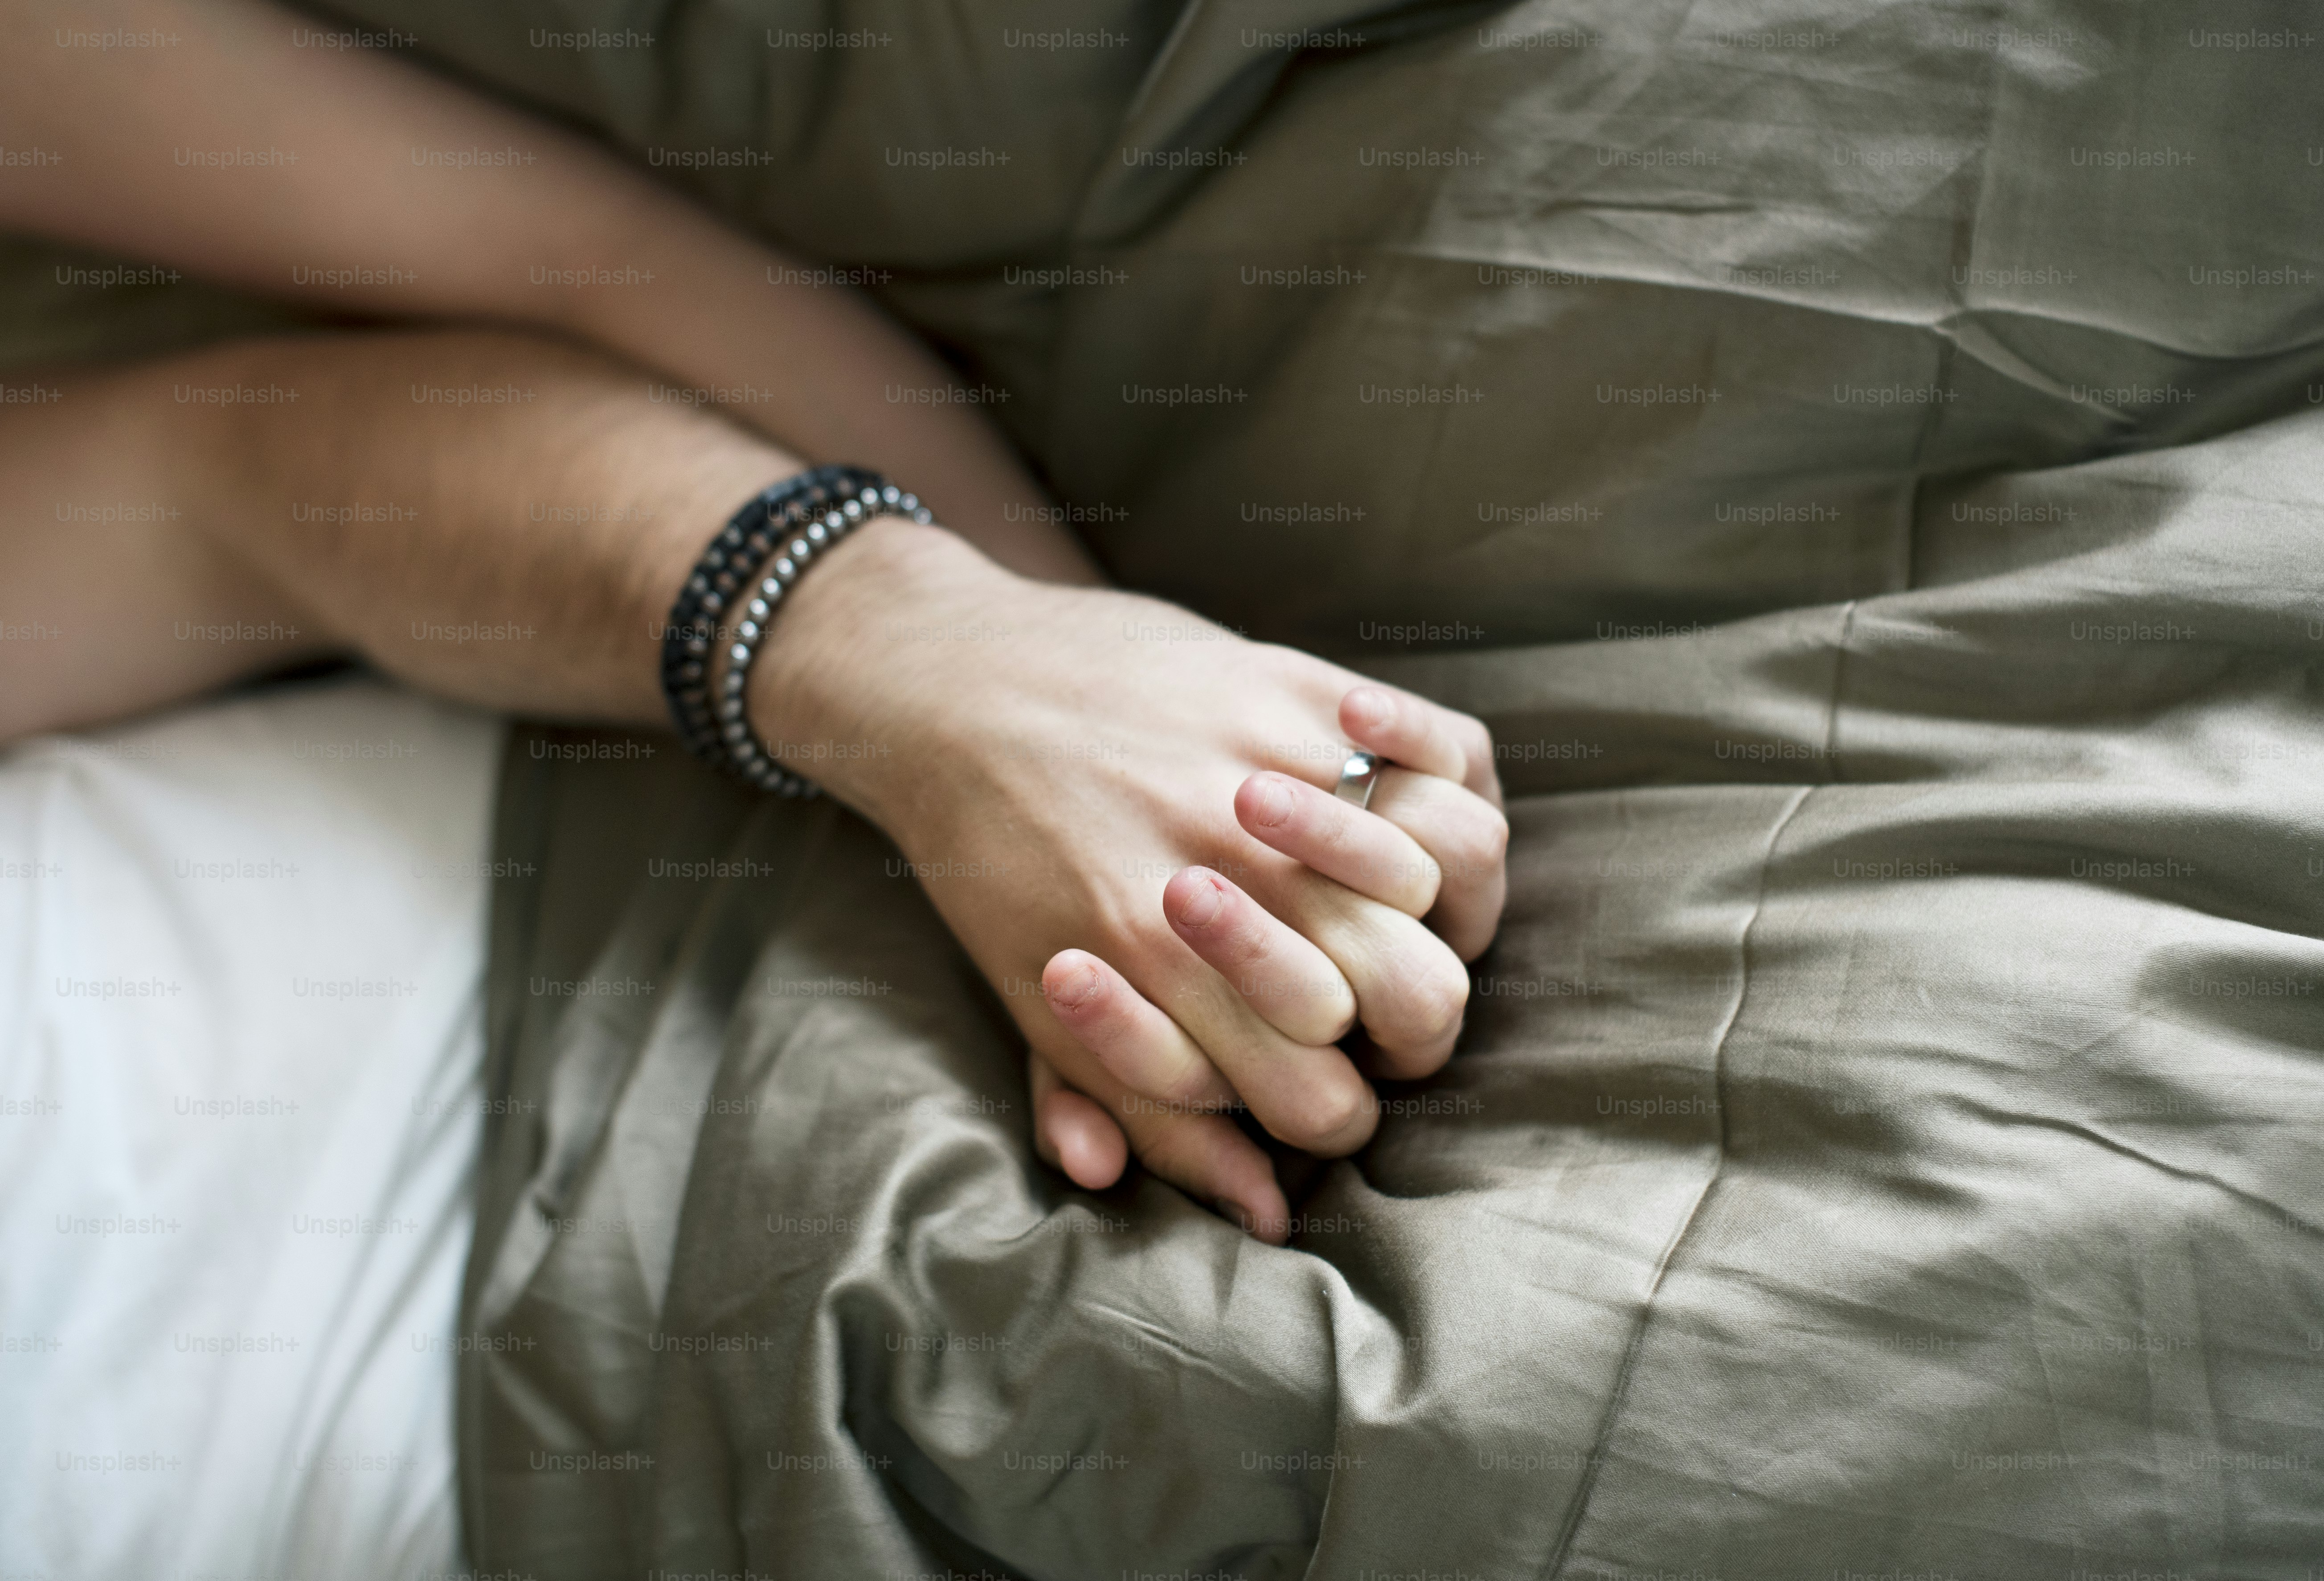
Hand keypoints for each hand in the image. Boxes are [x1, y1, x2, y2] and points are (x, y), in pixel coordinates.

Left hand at [1035, 687, 1510, 1230]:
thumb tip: (1264, 1214)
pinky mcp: (1286, 692)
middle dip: (1407, 1021)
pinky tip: (1365, 749)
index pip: (1330, 1106)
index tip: (1312, 1066)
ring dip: (1421, 889)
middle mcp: (1233, 888)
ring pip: (1451, 868)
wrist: (953, 696)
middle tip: (1365, 988)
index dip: (1341, 1106)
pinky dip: (1420, 749)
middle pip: (1420, 1001)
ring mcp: (1268, 785)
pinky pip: (1427, 744)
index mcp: (1168, 986)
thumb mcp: (1048, 1022)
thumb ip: (1155, 1121)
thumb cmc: (999, 872)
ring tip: (1373, 889)